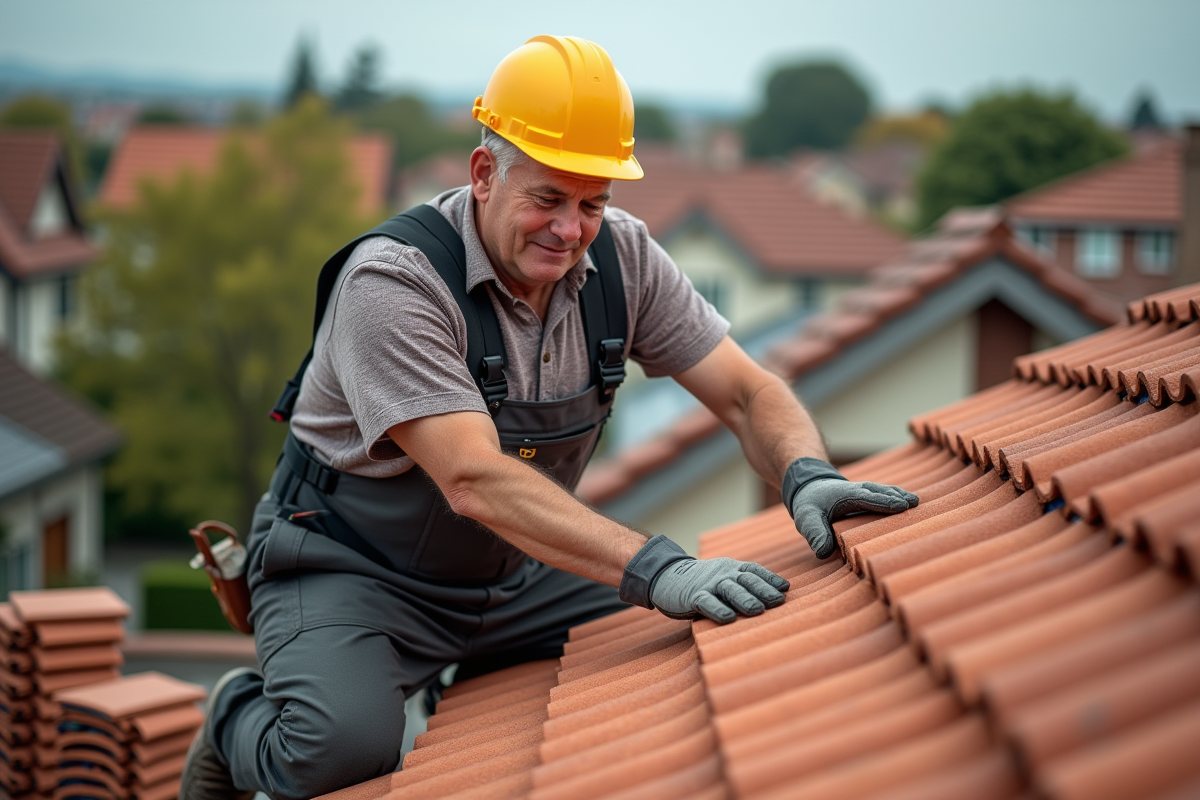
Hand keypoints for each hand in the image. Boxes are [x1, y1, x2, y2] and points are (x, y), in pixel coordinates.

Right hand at [650, 557, 789, 623]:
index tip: (785, 588)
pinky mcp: (693, 596)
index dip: (769, 578)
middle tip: (778, 601)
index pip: (754, 570)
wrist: (666, 575)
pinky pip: (707, 602)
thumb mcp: (723, 577)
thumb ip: (743, 585)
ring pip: (729, 589)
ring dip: (745, 599)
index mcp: (732, 568)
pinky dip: (717, 609)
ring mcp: (708, 584)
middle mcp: (722, 573)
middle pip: (746, 580)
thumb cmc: (702, 582)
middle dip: (763, 590)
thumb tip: (774, 600)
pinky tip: (728, 618)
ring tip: (758, 610)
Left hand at [784, 458, 917, 558]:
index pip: (866, 498)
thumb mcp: (806, 519)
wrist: (809, 488)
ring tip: (916, 502)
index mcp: (845, 495)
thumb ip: (815, 534)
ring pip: (884, 490)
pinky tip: (909, 502)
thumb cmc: (809, 505)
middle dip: (896, 497)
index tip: (901, 506)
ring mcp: (864, 490)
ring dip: (899, 495)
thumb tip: (823, 553)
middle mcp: (857, 489)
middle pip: (879, 492)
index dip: (883, 502)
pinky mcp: (868, 494)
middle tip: (914, 504)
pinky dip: (897, 496)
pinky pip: (884, 493)